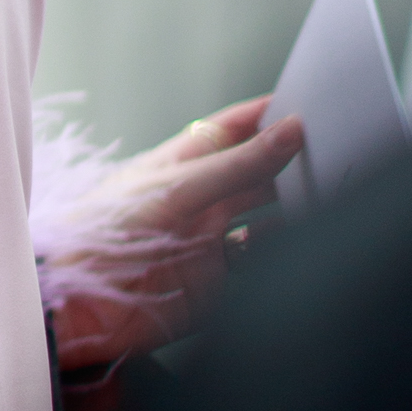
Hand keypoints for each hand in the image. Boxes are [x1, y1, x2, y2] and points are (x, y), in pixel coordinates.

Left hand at [50, 96, 303, 367]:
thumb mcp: (173, 188)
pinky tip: (304, 244)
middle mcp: (196, 203)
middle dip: (289, 163)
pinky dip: (283, 256)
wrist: (78, 308)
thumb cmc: (100, 236)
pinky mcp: (215, 287)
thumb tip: (288, 132)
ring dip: (292, 210)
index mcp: (178, 168)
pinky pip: (260, 266)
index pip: (230, 132)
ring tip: (329, 195)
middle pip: (255, 175)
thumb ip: (235, 165)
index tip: (308, 102)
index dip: (266, 117)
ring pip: (264, 220)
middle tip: (333, 150)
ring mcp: (207, 244)